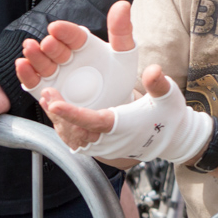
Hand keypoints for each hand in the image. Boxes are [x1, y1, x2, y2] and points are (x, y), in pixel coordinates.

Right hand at [17, 0, 137, 110]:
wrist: (113, 105)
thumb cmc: (119, 77)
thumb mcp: (124, 54)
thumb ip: (122, 31)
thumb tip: (122, 4)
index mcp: (85, 45)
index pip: (74, 36)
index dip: (65, 32)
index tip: (56, 27)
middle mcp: (67, 57)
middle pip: (56, 49)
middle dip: (50, 46)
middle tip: (47, 43)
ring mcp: (56, 73)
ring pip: (43, 63)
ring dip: (35, 57)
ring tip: (29, 49)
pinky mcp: (46, 90)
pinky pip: (34, 82)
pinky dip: (27, 74)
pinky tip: (22, 65)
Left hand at [42, 65, 210, 164]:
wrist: (172, 139)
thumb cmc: (169, 116)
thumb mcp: (168, 96)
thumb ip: (158, 83)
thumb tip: (153, 69)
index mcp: (124, 125)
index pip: (93, 121)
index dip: (72, 113)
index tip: (54, 102)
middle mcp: (110, 140)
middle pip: (76, 130)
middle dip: (58, 113)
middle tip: (46, 92)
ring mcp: (103, 147)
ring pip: (72, 138)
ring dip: (58, 120)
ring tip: (47, 100)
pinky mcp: (99, 148)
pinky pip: (75, 141)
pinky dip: (63, 127)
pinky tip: (56, 113)